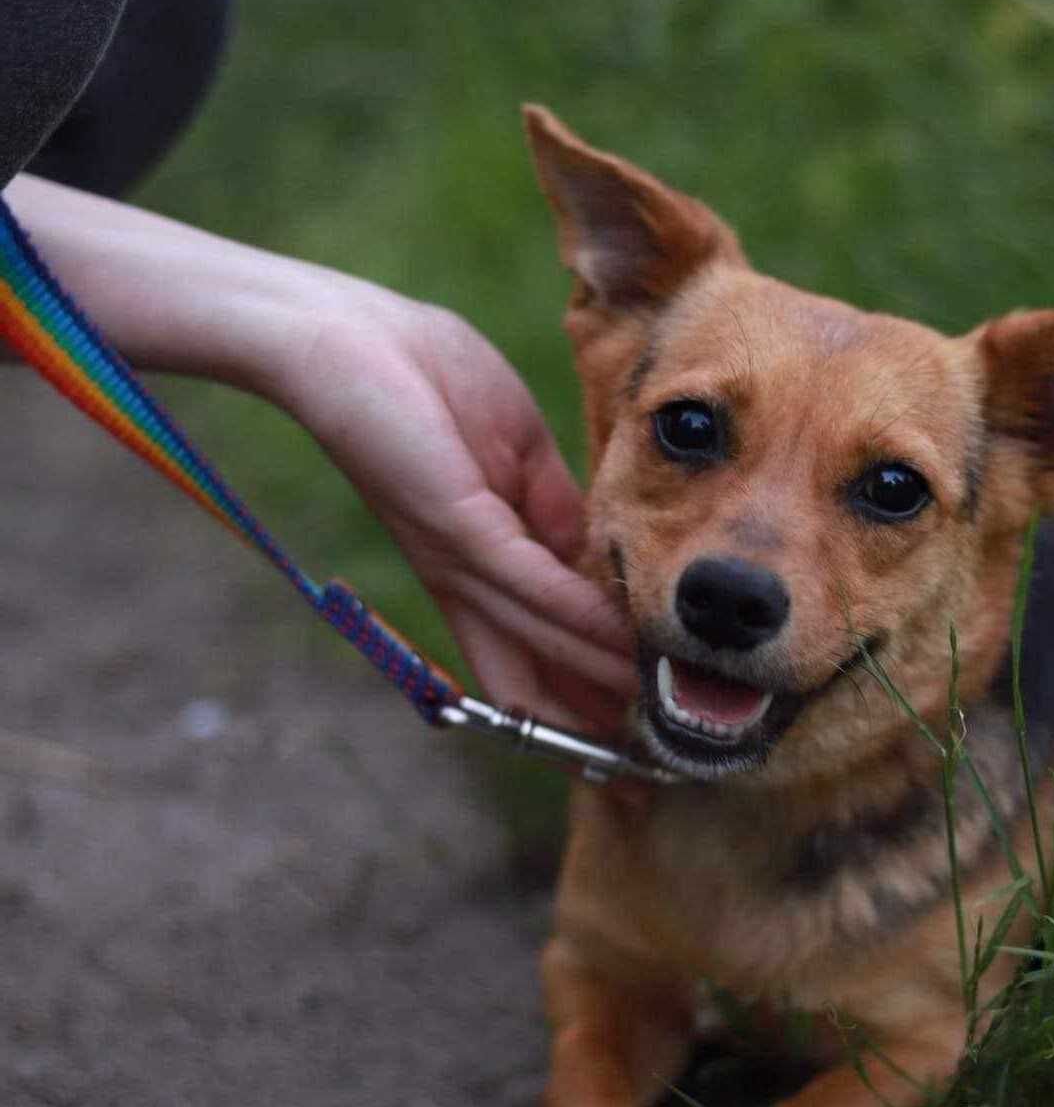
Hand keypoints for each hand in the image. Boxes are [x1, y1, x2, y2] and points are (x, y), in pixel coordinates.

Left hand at [285, 298, 634, 727]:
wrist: (348, 340)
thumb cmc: (425, 376)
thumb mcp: (515, 451)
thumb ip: (556, 509)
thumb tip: (600, 559)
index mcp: (476, 561)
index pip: (537, 646)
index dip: (587, 688)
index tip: (638, 724)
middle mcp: (464, 580)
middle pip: (530, 676)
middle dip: (587, 722)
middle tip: (648, 766)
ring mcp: (460, 561)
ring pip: (539, 643)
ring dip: (600, 680)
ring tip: (654, 714)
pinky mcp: (459, 532)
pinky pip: (533, 590)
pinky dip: (582, 623)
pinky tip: (624, 645)